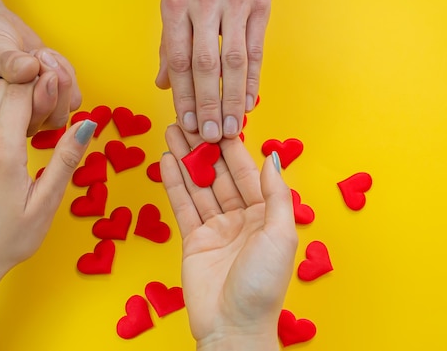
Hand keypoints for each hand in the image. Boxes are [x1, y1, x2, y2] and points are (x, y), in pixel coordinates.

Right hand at [0, 8, 81, 135]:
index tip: (32, 64)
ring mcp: (38, 108)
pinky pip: (74, 93)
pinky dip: (65, 70)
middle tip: (38, 55)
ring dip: (61, 77)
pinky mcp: (54, 95)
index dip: (37, 97)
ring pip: (67, 107)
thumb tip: (31, 70)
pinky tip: (45, 55)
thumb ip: (8, 62)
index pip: (27, 122)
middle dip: (53, 85)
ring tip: (39, 53)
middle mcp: (19, 117)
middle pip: (54, 118)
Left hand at [0, 79, 93, 282]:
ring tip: (27, 111)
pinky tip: (3, 118)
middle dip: (25, 86)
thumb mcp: (46, 203)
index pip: (19, 93)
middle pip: (0, 88)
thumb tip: (87, 124)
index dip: (40, 86)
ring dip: (5, 92)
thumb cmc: (9, 238)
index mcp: (2, 154)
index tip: (56, 95)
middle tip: (45, 104)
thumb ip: (66, 159)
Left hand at [156, 0, 275, 141]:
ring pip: (233, 61)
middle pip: (205, 66)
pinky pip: (256, 50)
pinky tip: (250, 101)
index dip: (182, 97)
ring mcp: (234, 3)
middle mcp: (202, 3)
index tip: (187, 124)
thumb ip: (170, 44)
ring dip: (233, 99)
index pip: (178, 61)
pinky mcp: (260, 5)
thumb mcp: (175, 1)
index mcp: (175, 5)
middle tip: (211, 136)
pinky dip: (253, 79)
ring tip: (233, 127)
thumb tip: (164, 84)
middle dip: (207, 105)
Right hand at [160, 124, 296, 349]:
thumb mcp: (279, 234)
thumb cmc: (263, 285)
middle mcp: (241, 217)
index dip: (232, 146)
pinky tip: (167, 161)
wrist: (233, 327)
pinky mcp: (193, 239)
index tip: (218, 121)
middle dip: (204, 147)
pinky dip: (174, 182)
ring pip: (199, 185)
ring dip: (185, 158)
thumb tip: (273, 157)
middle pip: (219, 174)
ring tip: (172, 131)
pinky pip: (183, 205)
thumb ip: (275, 194)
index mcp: (265, 214)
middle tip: (188, 119)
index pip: (246, 171)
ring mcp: (216, 227)